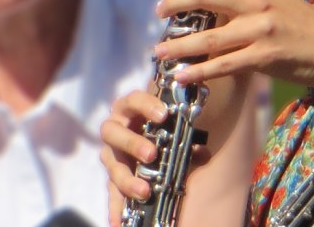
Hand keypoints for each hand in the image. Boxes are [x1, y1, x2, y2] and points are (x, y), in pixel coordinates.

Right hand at [100, 88, 216, 222]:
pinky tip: (118, 222)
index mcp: (130, 110)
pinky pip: (111, 191)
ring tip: (144, 191)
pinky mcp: (112, 175)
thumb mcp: (175, 134)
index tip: (164, 115)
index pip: (134, 100)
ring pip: (111, 164)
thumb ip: (187, 142)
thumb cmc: (161, 130)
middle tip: (152, 154)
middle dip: (132, 143)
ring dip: (127, 178)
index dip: (146, 105)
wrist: (146, 138)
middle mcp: (115, 129)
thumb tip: (202, 153)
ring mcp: (111, 153)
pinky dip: (115, 208)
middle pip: (113, 132)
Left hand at [153, 0, 313, 87]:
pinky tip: (181, 75)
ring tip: (158, 51)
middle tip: (158, 11)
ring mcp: (259, 31)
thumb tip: (214, 5)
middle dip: (173, 4)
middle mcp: (256, 2)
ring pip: (206, 38)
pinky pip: (221, 66)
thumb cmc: (309, 25)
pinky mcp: (263, 58)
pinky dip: (197, 72)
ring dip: (176, 46)